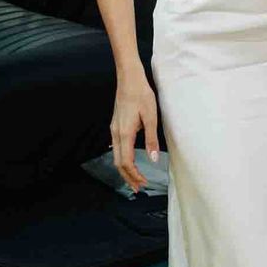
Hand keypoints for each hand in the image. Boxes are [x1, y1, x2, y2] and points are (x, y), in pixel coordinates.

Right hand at [110, 68, 160, 190]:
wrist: (129, 79)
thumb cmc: (141, 95)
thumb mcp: (151, 117)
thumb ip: (151, 139)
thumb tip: (153, 159)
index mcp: (125, 134)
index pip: (126, 162)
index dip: (134, 175)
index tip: (144, 184)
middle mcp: (116, 134)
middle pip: (119, 163)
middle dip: (128, 177)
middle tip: (139, 188)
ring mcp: (114, 129)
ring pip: (116, 156)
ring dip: (125, 170)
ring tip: (135, 178)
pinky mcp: (115, 126)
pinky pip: (116, 148)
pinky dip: (122, 160)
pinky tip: (129, 161)